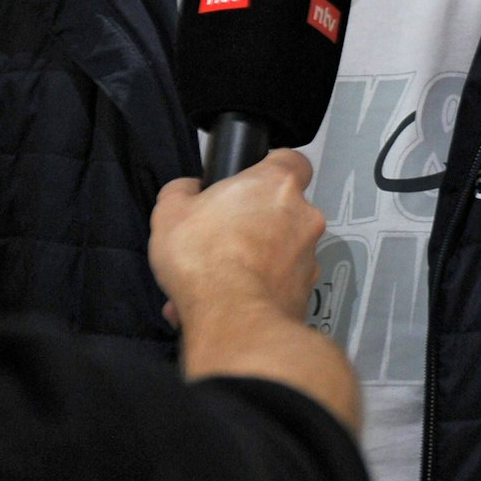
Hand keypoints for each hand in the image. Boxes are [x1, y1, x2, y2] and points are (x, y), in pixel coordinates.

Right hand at [148, 151, 359, 430]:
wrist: (233, 319)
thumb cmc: (205, 255)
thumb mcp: (170, 212)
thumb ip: (182, 191)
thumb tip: (189, 189)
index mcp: (278, 185)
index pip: (292, 161)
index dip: (270, 171)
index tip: (248, 186)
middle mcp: (304, 217)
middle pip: (282, 212)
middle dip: (253, 226)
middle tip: (218, 243)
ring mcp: (310, 258)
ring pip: (279, 253)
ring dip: (250, 264)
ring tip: (210, 284)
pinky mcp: (306, 294)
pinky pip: (277, 286)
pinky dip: (254, 293)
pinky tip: (220, 306)